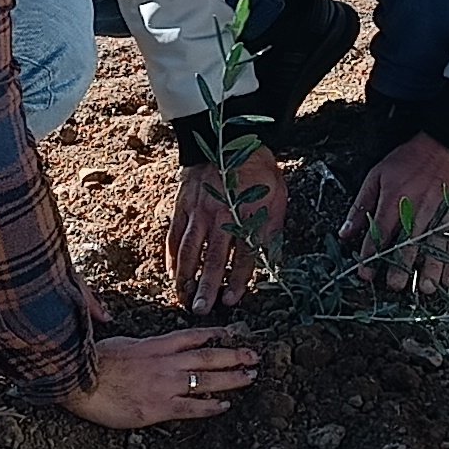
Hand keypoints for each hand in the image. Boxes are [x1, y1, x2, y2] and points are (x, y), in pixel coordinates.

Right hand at [64, 324, 260, 428]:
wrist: (78, 380)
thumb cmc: (93, 362)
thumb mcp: (121, 344)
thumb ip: (143, 347)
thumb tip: (153, 348)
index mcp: (155, 345)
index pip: (193, 336)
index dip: (215, 334)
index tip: (231, 334)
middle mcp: (166, 363)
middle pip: (208, 357)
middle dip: (234, 356)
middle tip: (254, 357)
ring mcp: (164, 385)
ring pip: (207, 381)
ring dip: (232, 379)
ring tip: (250, 377)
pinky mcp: (158, 408)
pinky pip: (192, 408)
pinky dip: (210, 406)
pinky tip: (225, 406)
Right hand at [166, 144, 288, 314]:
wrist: (226, 138)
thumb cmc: (256, 172)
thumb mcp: (276, 197)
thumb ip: (271, 230)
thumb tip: (271, 263)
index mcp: (248, 213)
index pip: (244, 254)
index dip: (237, 279)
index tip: (230, 300)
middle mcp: (222, 214)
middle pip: (214, 257)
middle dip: (207, 286)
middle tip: (201, 309)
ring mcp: (198, 210)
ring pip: (189, 249)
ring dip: (185, 276)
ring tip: (183, 298)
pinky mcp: (182, 205)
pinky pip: (174, 235)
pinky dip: (171, 256)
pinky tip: (171, 274)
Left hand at [339, 133, 448, 292]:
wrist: (446, 144)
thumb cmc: (408, 160)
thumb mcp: (376, 176)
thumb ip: (360, 206)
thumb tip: (344, 233)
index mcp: (393, 199)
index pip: (379, 234)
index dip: (370, 257)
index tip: (365, 275)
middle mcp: (416, 209)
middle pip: (408, 245)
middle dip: (401, 268)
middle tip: (395, 286)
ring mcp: (441, 212)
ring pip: (435, 247)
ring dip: (432, 270)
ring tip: (426, 289)